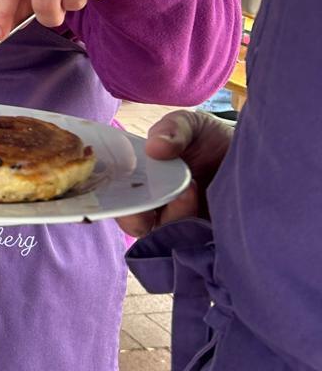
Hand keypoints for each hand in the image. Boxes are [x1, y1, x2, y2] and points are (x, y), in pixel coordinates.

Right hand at [118, 109, 233, 238]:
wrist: (253, 154)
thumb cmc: (211, 140)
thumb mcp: (190, 125)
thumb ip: (172, 129)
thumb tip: (154, 147)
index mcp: (142, 185)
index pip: (119, 203)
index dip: (117, 205)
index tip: (128, 193)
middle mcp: (157, 210)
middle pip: (138, 227)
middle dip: (143, 216)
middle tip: (168, 190)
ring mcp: (182, 227)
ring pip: (167, 238)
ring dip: (175, 216)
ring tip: (193, 187)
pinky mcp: (207, 239)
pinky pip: (196, 246)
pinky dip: (199, 233)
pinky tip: (212, 209)